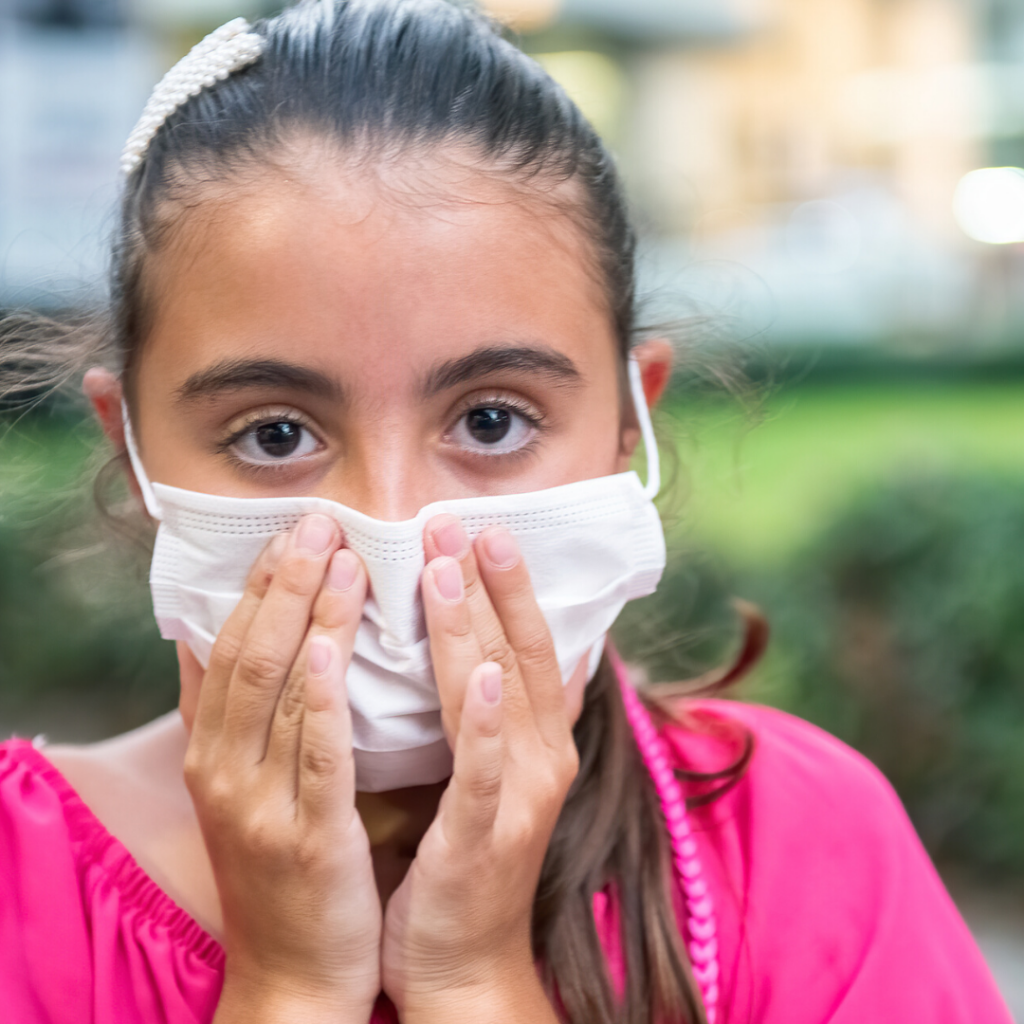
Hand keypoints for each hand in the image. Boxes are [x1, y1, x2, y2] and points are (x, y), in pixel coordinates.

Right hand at [181, 514, 380, 1023]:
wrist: (296, 974)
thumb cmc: (281, 867)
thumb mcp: (243, 789)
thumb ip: (236, 717)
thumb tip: (220, 640)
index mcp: (212, 752)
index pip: (229, 647)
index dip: (259, 586)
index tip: (291, 529)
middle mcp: (223, 770)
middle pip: (251, 655)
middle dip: (285, 584)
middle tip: (319, 521)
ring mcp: (260, 803)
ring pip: (281, 691)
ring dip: (309, 618)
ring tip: (339, 557)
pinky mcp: (307, 836)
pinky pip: (315, 754)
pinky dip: (319, 697)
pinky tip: (329, 646)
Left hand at [381, 516, 578, 1021]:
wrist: (461, 963)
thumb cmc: (462, 858)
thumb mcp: (486, 773)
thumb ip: (493, 712)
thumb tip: (497, 649)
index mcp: (536, 741)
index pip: (529, 644)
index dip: (511, 585)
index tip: (485, 527)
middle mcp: (542, 759)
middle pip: (519, 653)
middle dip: (490, 583)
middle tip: (460, 519)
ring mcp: (520, 798)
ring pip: (501, 695)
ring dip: (477, 627)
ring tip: (449, 565)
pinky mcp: (488, 838)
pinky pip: (487, 772)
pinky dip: (488, 722)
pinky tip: (481, 674)